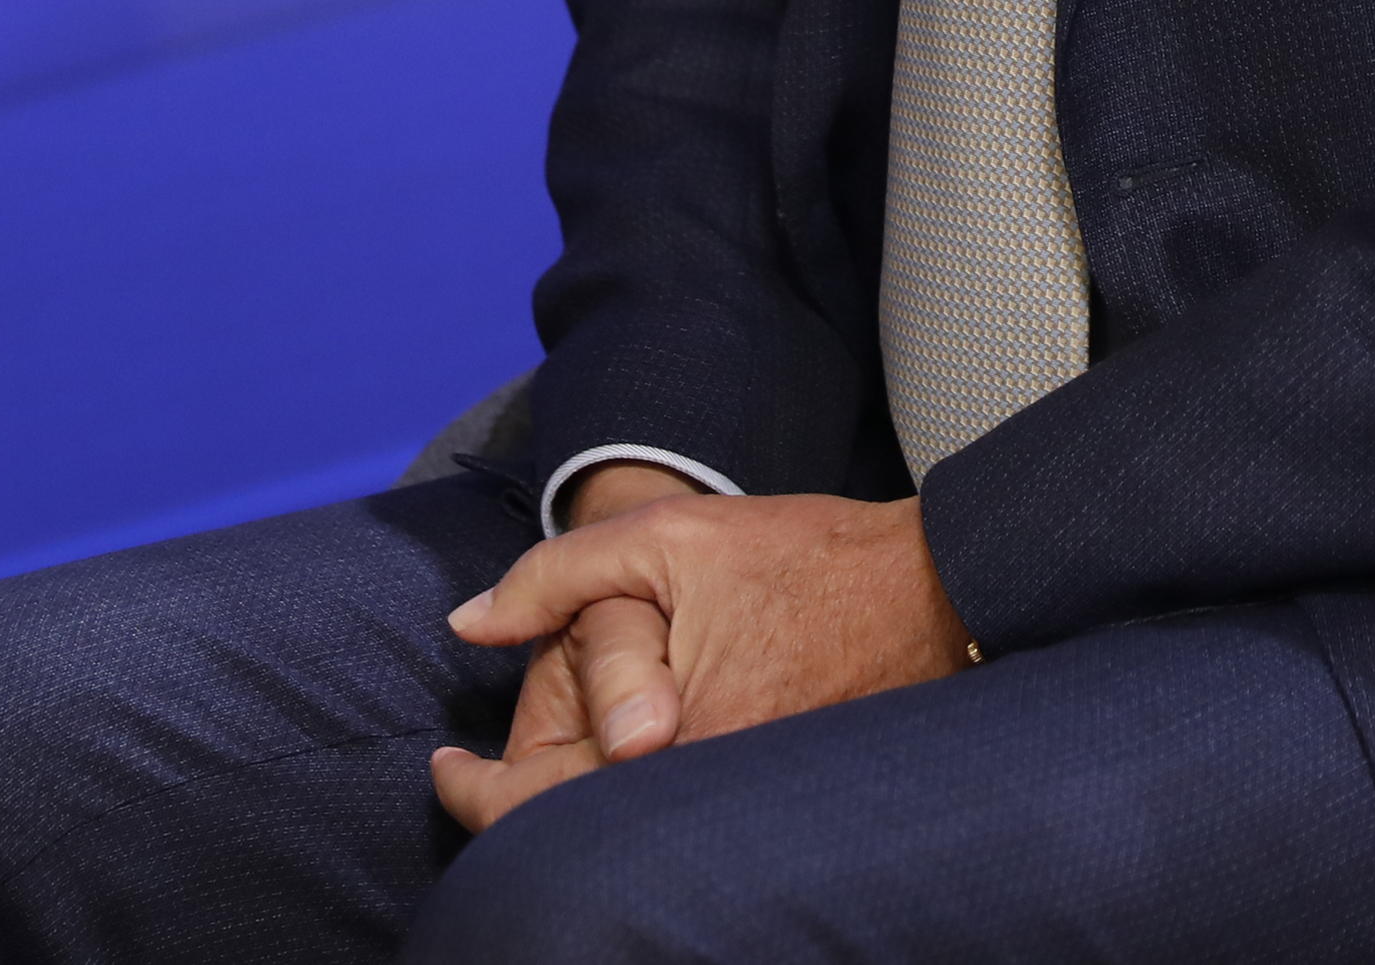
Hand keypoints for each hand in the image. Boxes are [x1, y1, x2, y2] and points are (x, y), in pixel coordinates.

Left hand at [429, 491, 967, 827]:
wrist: (930, 585)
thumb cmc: (800, 556)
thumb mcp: (663, 538)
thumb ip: (554, 576)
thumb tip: (469, 622)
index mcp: (664, 741)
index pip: (534, 804)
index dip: (470, 792)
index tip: (444, 765)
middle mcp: (703, 792)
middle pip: (575, 835)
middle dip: (515, 809)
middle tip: (476, 774)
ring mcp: (744, 804)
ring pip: (626, 832)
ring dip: (575, 806)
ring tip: (539, 769)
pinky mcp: (776, 802)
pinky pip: (681, 821)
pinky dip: (634, 803)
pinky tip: (623, 764)